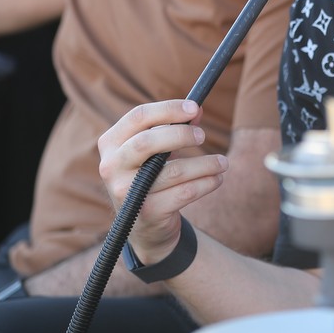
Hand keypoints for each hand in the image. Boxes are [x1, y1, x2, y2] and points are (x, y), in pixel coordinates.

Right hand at [98, 100, 228, 265]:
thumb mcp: (156, 151)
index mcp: (111, 143)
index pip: (138, 117)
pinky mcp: (146, 213)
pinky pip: (184, 192)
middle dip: (181, 135)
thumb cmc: (151, 175)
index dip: (168, 109)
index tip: (195, 107)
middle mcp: (111, 167)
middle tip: (203, 135)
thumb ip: (174, 128)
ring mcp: (125, 192)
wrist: (145, 225)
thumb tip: (197, 109)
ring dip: (205, 164)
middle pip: (147, 142)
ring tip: (222, 162)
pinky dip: (206, 183)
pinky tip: (217, 179)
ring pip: (173, 171)